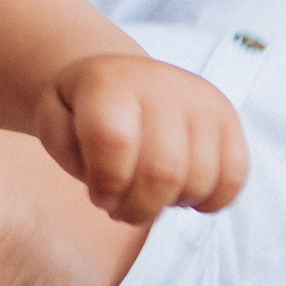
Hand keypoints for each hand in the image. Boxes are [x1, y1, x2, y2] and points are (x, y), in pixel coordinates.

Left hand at [36, 53, 249, 223]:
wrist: (119, 76)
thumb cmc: (81, 109)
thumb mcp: (52, 120)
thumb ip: (65, 150)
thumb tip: (107, 182)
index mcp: (110, 81)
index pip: (114, 141)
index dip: (105, 184)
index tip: (98, 194)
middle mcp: (162, 83)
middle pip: (162, 172)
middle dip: (137, 208)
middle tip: (120, 209)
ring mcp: (200, 99)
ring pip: (199, 181)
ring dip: (169, 206)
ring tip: (147, 195)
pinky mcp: (228, 117)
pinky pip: (234, 178)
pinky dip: (208, 201)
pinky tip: (180, 193)